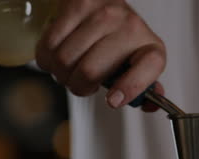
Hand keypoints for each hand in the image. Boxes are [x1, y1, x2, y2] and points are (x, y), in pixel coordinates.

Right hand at [36, 0, 165, 109]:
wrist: (109, 2)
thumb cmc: (124, 38)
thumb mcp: (141, 63)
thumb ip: (143, 88)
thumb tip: (148, 107)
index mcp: (150, 48)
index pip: (149, 66)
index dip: (129, 87)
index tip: (113, 100)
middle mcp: (130, 28)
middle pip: (90, 71)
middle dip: (79, 87)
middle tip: (82, 85)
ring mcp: (103, 15)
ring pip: (64, 60)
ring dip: (61, 74)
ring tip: (70, 70)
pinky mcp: (78, 6)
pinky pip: (49, 44)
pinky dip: (47, 59)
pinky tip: (59, 56)